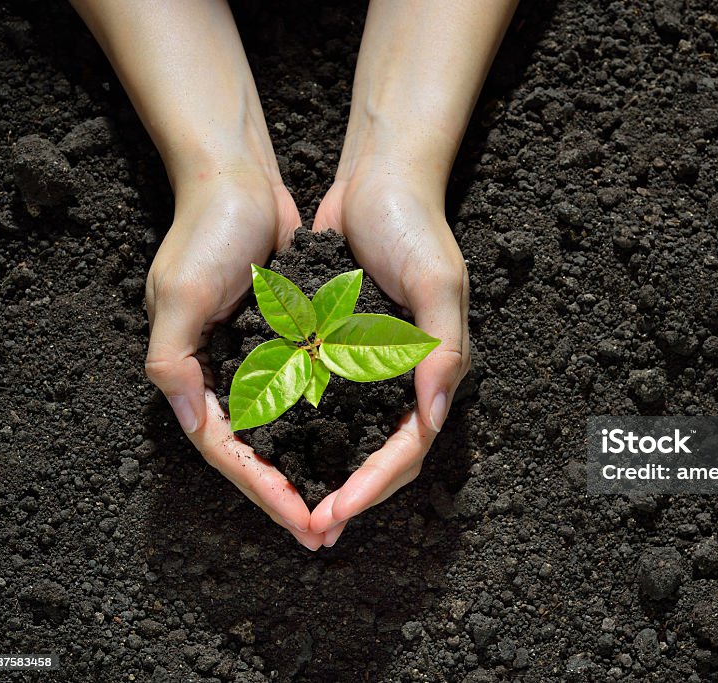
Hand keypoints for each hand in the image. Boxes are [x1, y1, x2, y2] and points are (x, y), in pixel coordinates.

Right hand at [145, 171, 326, 549]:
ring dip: (311, 468)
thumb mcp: (180, 294)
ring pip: (285, 431)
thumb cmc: (207, 231)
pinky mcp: (287, 339)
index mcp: (193, 373)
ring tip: (342, 505)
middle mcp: (224, 374)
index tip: (304, 521)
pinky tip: (354, 446)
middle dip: (290, 495)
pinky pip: (307, 394)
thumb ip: (174, 363)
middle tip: (327, 533)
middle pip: (258, 452)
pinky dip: (326, 423)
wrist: (236, 178)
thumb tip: (194, 426)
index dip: (264, 491)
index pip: (229, 451)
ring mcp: (258, 358)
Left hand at [307, 170, 470, 545]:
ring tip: (294, 506)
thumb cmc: (414, 226)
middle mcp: (407, 375)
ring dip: (328, 473)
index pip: (408, 446)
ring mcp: (374, 364)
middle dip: (350, 495)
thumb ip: (440, 349)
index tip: (334, 512)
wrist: (381, 179)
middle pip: (383, 455)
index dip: (373, 485)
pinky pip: (328, 401)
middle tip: (310, 527)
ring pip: (354, 437)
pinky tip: (277, 449)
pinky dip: (308, 431)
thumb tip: (430, 419)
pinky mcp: (343, 347)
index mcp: (436, 369)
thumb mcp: (436, 281)